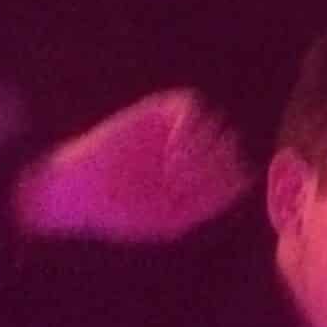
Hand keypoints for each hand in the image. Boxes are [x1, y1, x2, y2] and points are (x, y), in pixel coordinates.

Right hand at [13, 89, 250, 243]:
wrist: (80, 190)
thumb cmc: (123, 211)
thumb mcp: (170, 220)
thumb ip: (207, 201)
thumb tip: (245, 178)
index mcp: (199, 179)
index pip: (237, 170)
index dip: (232, 181)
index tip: (208, 196)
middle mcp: (192, 151)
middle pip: (229, 145)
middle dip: (217, 165)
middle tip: (188, 183)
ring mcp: (176, 129)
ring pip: (214, 124)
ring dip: (202, 147)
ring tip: (175, 170)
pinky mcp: (157, 111)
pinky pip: (190, 106)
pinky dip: (188, 127)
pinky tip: (173, 149)